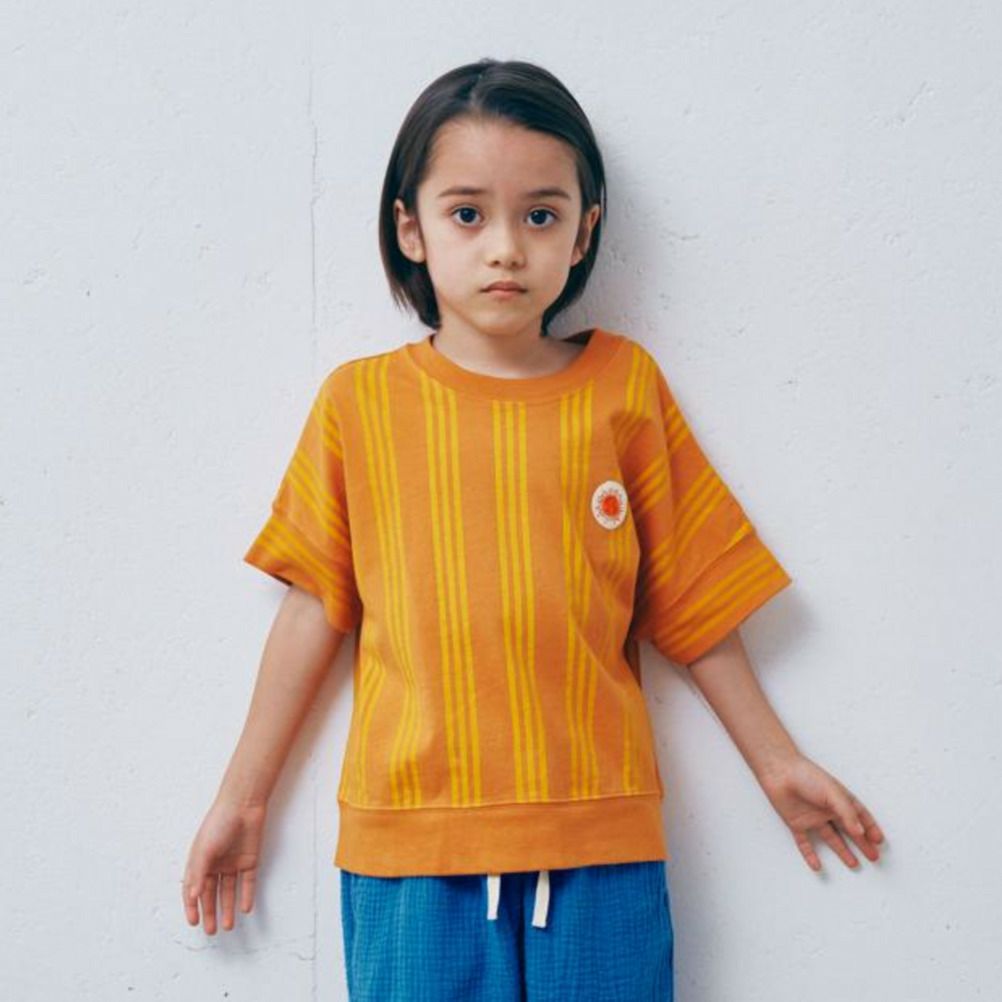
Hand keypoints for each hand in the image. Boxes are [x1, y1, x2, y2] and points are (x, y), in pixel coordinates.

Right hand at [181, 797, 266, 933]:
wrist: (244, 806)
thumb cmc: (219, 823)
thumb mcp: (204, 849)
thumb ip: (198, 874)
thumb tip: (192, 897)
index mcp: (200, 861)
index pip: (193, 889)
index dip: (192, 907)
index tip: (194, 923)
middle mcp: (216, 865)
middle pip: (211, 894)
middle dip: (210, 912)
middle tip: (211, 931)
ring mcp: (233, 864)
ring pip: (229, 892)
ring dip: (228, 908)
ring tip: (227, 926)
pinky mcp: (249, 861)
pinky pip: (247, 883)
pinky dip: (246, 896)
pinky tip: (244, 909)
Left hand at [757, 754, 885, 871]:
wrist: (779, 773)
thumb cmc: (806, 776)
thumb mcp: (832, 793)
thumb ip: (847, 813)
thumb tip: (861, 832)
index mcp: (838, 799)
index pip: (859, 815)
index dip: (870, 827)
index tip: (879, 840)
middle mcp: (827, 809)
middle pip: (849, 830)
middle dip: (862, 843)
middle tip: (874, 856)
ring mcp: (812, 818)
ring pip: (831, 839)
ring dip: (842, 851)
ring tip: (855, 864)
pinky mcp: (797, 824)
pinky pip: (804, 843)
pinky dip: (810, 855)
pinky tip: (817, 867)